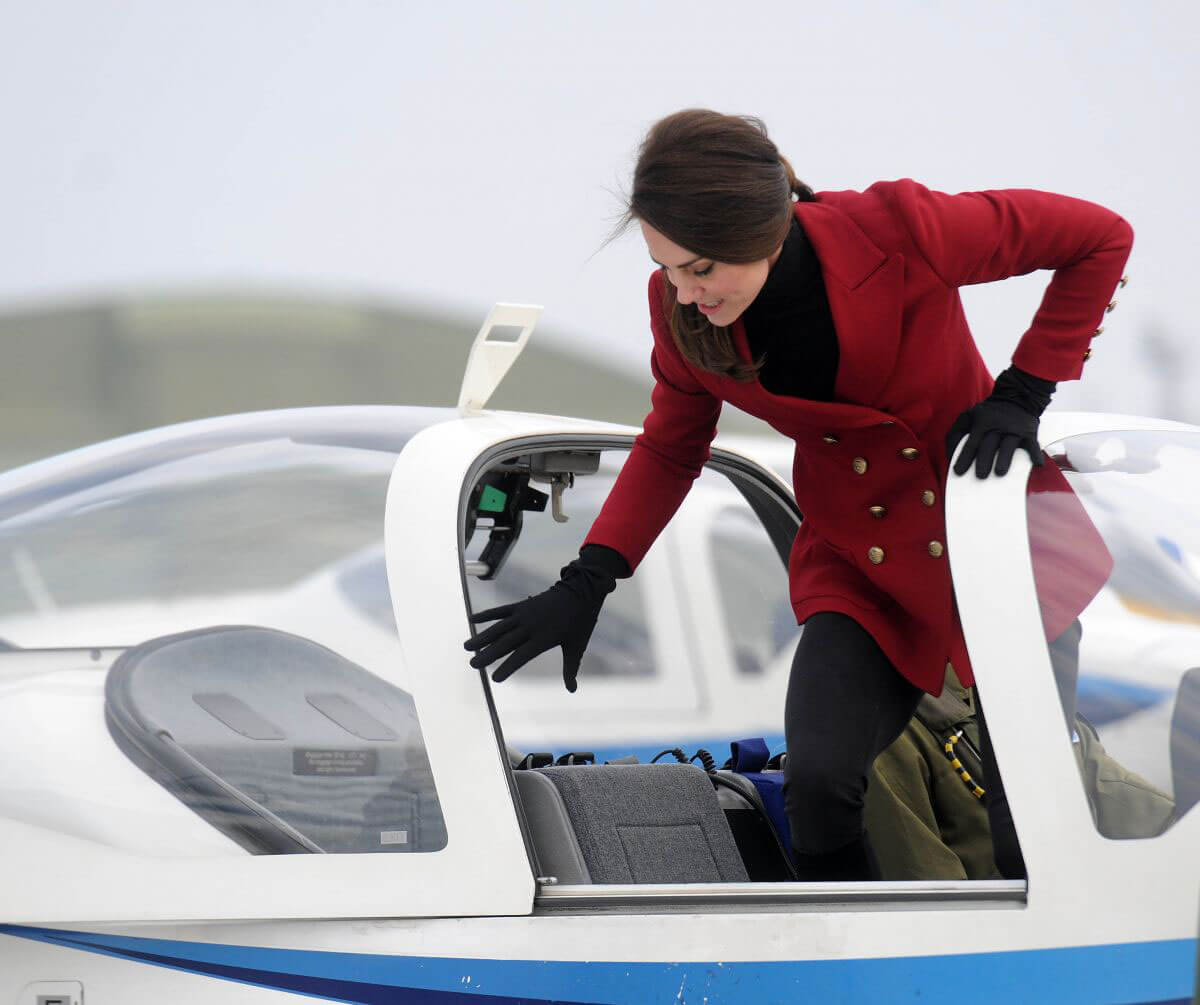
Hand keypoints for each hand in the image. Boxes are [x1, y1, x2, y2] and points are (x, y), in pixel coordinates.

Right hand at [463, 559, 613, 691]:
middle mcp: (530, 627)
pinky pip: (501, 611)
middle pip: (505, 642)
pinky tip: (472, 619)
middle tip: (473, 664)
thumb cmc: (580, 622)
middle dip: (488, 654)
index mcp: (543, 638)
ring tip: (467, 646)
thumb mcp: (577, 646)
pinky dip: (487, 615)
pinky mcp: (521, 605)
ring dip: (482, 637)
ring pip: (499, 627)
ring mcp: (524, 614)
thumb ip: (570, 668)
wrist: (580, 592)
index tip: (495, 678)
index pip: (521, 656)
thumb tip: (572, 690)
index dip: (508, 667)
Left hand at [946, 365, 1054, 478]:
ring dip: (1005, 459)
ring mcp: (1014, 429)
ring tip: (1000, 473)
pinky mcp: (1029, 432)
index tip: (958, 472)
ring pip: (1009, 445)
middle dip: (984, 461)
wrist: (1016, 397)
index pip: (971, 443)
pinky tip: (1036, 464)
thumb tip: (950, 455)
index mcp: (981, 423)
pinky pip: (1032, 444)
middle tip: (980, 476)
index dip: (964, 458)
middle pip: (989, 445)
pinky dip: (1035, 453)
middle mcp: (997, 426)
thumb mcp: (967, 417)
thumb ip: (955, 434)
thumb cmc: (986, 414)